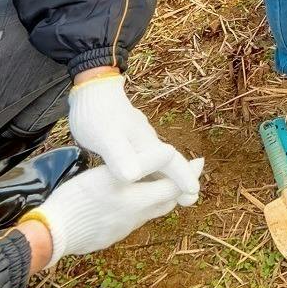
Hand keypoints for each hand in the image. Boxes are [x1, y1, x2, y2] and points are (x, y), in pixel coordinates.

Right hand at [23, 157, 204, 268]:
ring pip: (157, 209)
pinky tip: (137, 200)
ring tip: (166, 183)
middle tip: (191, 172)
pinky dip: (146, 207)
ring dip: (165, 196)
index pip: (170, 178)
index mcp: (129, 191)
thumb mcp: (100, 175)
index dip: (186, 169)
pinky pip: (140, 220)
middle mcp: (134, 209)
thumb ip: (130, 170)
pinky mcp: (120, 236)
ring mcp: (128, 226)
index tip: (198, 161)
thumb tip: (156, 161)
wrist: (53, 235)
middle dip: (182, 184)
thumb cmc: (72, 199)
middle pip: (169, 197)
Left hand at [65, 74, 199, 202]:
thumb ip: (120, 156)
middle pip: (171, 163)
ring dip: (167, 176)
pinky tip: (144, 176)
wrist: (92, 88)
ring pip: (159, 162)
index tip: (194, 194)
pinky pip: (146, 159)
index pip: (173, 163)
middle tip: (190, 199)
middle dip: (181, 179)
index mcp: (147, 145)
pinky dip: (151, 170)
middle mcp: (148, 142)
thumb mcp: (106, 137)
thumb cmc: (98, 114)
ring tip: (171, 192)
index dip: (184, 179)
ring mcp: (139, 139)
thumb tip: (133, 177)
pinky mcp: (128, 139)